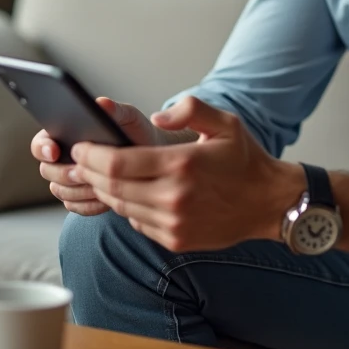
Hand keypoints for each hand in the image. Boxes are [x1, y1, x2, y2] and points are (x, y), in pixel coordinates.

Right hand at [32, 97, 160, 215]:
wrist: (150, 159)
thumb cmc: (135, 133)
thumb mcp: (128, 117)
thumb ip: (115, 110)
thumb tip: (102, 103)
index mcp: (65, 134)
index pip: (41, 142)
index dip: (43, 148)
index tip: (55, 151)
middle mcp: (62, 158)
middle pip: (46, 170)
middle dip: (63, 173)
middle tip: (82, 170)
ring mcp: (68, 180)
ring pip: (59, 190)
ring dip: (78, 190)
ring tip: (100, 184)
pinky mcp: (78, 198)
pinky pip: (73, 206)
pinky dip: (88, 204)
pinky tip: (105, 198)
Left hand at [70, 96, 303, 251]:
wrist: (268, 203)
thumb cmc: (244, 160)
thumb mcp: (225, 122)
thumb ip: (190, 109)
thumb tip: (157, 116)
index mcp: (181, 165)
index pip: (117, 164)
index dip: (90, 155)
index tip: (80, 146)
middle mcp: (174, 198)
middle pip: (111, 187)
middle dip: (89, 172)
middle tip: (80, 160)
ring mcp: (173, 223)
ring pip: (121, 207)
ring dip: (104, 190)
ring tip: (97, 175)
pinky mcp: (175, 240)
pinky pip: (137, 223)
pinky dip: (126, 207)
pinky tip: (128, 193)